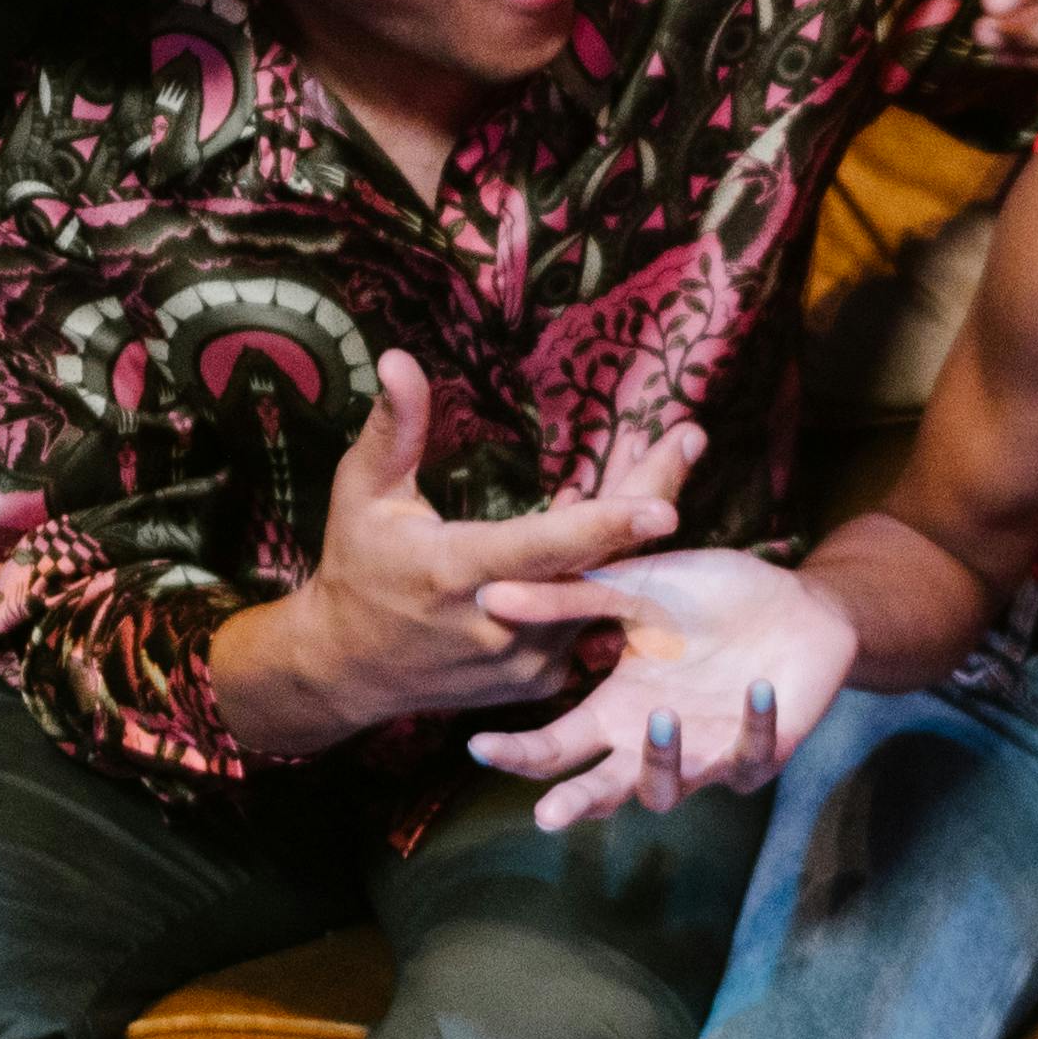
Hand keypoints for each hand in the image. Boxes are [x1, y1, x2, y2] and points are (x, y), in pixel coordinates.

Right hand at [225, 352, 700, 751]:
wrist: (349, 670)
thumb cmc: (357, 568)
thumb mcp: (363, 494)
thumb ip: (393, 429)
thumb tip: (400, 357)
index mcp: (458, 572)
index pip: (544, 549)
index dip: (606, 527)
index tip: (665, 505)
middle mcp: (505, 623)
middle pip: (598, 561)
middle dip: (650, 495)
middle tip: (688, 439)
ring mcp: (528, 660)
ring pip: (604, 590)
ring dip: (634, 530)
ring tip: (666, 458)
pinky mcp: (543, 680)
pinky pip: (593, 618)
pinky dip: (607, 571)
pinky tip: (623, 522)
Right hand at [467, 547, 859, 829]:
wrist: (795, 602)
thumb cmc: (709, 598)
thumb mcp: (637, 586)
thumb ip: (570, 597)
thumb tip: (489, 593)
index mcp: (615, 709)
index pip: (556, 746)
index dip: (518, 753)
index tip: (479, 747)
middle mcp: (651, 741)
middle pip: (603, 791)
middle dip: (575, 803)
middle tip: (548, 814)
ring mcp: (705, 755)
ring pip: (667, 791)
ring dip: (661, 762)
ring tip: (661, 718)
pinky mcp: (760, 754)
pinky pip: (752, 757)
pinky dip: (755, 726)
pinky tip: (758, 688)